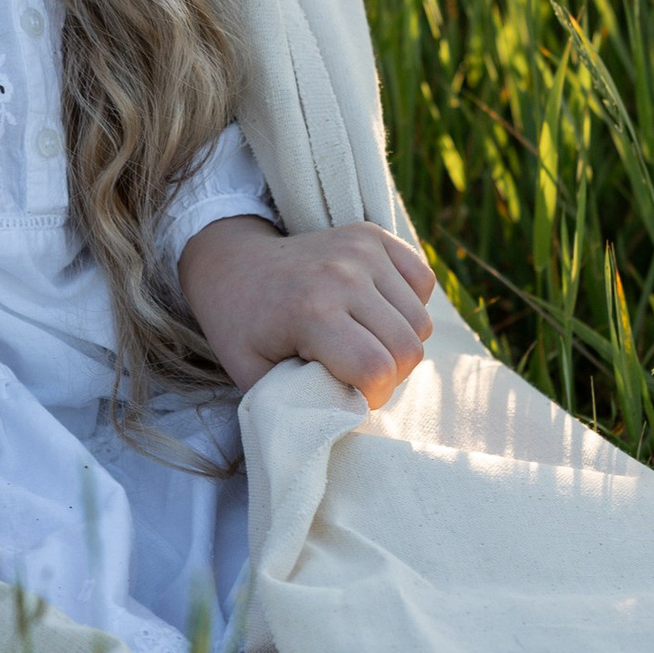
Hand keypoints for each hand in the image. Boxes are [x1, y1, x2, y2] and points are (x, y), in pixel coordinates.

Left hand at [176, 216, 433, 407]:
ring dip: (399, 343)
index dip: (370, 396)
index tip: (348, 394)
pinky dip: (408, 305)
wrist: (232, 264)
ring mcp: (361, 249)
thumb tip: (346, 418)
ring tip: (363, 342)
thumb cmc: (242, 328)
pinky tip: (375, 312)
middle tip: (355, 373)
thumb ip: (300, 402)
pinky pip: (422, 281)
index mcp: (311, 311)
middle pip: (408, 349)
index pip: (377, 370)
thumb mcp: (255, 376)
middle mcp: (343, 274)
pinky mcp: (372, 234)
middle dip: (389, 375)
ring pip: (420, 321)